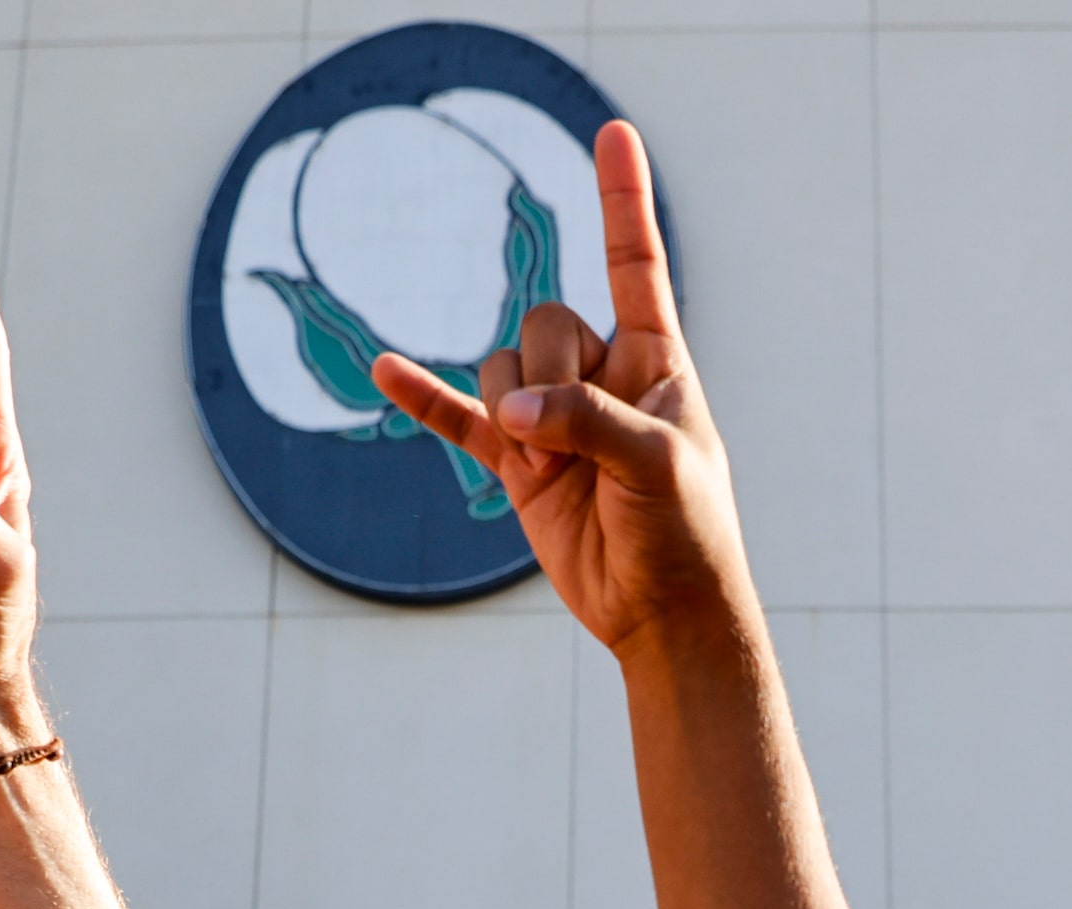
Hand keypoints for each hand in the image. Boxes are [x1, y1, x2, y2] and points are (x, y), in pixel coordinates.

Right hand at [370, 121, 754, 653]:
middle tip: (582, 437)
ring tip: (552, 465)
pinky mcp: (518, 466)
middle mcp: (602, 379)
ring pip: (501, 368)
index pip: (634, 266)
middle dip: (549, 372)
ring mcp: (554, 421)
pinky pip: (460, 419)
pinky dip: (424, 398)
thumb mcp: (654, 465)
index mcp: (656, 362)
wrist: (662, 614)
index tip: (613, 132)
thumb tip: (508, 412)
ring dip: (512, 409)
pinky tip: (385, 371)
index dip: (622, 201)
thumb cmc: (686, 533)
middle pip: (546, 321)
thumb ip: (585, 422)